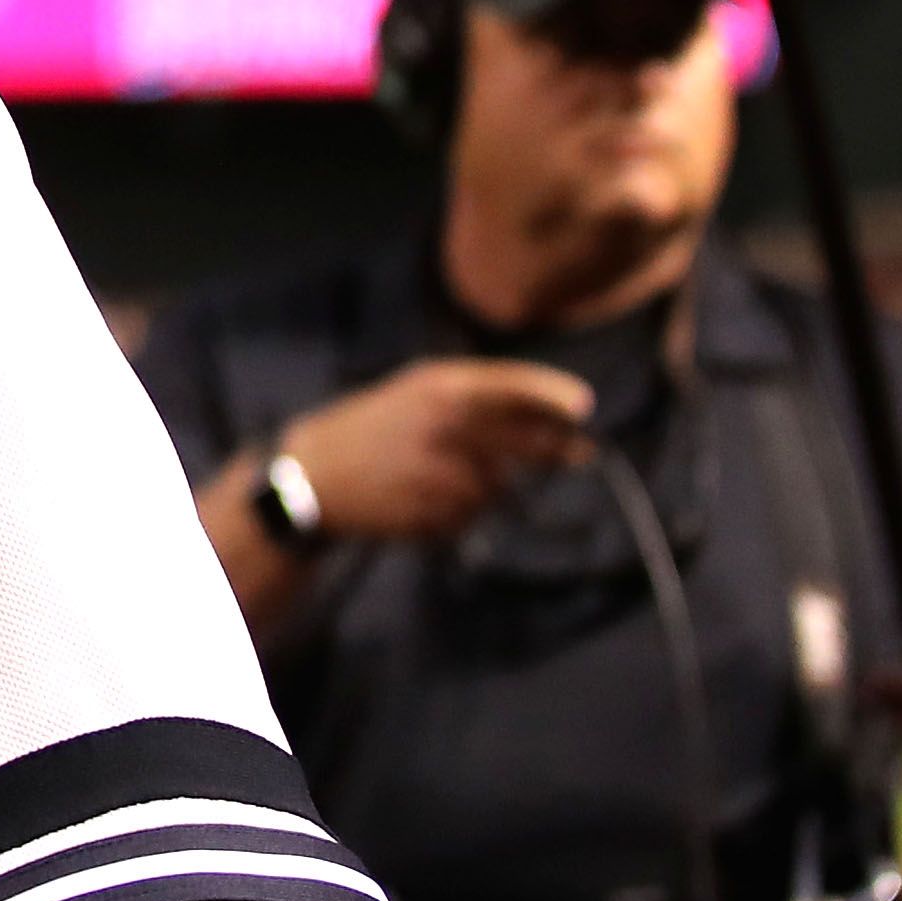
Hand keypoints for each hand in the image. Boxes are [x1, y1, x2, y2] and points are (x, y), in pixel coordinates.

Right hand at [278, 357, 596, 540]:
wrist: (316, 476)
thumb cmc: (374, 424)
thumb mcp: (416, 391)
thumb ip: (479, 396)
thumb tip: (556, 417)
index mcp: (438, 389)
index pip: (512, 387)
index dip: (553, 396)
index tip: (585, 406)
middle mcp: (446, 427)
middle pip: (527, 442)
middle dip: (557, 448)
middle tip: (580, 452)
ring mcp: (443, 473)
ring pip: (502, 483)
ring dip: (493, 481)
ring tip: (444, 471)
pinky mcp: (439, 513)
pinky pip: (476, 513)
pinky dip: (466, 507)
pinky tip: (429, 494)